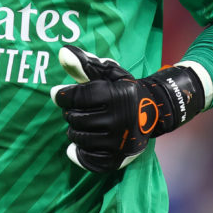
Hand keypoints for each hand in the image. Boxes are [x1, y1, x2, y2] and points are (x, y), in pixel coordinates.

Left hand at [50, 46, 202, 172]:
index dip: (62, 95)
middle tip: (74, 109)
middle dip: (70, 112)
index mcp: (116, 95)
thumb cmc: (123, 88)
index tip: (58, 94)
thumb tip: (62, 52)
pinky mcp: (119, 157)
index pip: (77, 96)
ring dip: (73, 130)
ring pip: (79, 138)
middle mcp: (120, 119)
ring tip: (79, 123)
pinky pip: (89, 159)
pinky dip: (79, 152)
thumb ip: (83, 64)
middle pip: (76, 118)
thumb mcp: (107, 72)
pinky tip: (78, 144)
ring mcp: (119, 141)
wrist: (153, 110)